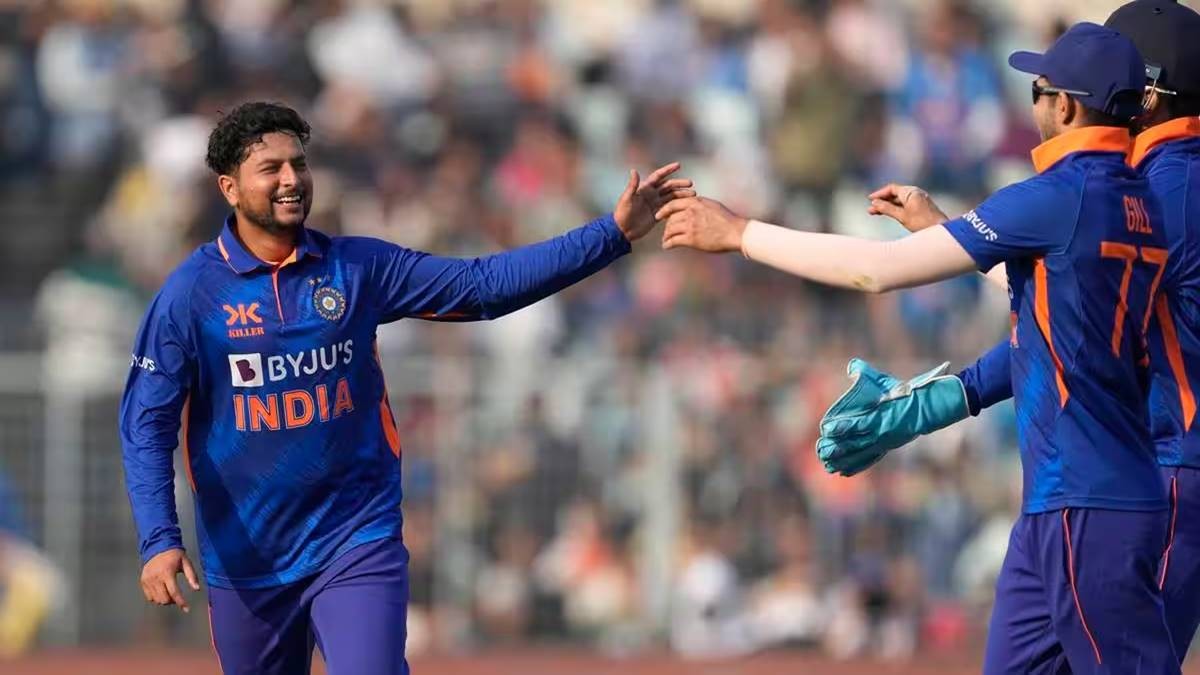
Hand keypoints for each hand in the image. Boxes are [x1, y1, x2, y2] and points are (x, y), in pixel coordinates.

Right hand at [140, 548, 199, 612]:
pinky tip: (161, 591)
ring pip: (156, 600)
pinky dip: (156, 597)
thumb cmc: (175, 555)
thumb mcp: (186, 562)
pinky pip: (149, 597)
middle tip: (178, 597)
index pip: (174, 592)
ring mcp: (147, 580)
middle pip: (164, 599)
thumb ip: (192, 576)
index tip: (187, 609)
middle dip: (173, 601)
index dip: (181, 602)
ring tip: (170, 593)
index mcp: (167, 573)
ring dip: (165, 600)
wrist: (158, 546)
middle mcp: (155, 578)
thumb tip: (197, 589)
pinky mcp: (143, 581)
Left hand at [613, 162, 695, 241]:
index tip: (678, 165)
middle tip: (690, 183)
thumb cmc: (623, 213)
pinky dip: (678, 205)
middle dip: (679, 183)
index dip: (668, 170)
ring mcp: (655, 204)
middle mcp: (651, 194)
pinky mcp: (658, 214)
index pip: (658, 176)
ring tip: (693, 195)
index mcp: (645, 189)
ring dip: (681, 194)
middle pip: (668, 186)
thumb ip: (632, 185)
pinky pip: (670, 207)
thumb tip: (633, 170)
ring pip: (671, 196)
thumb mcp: (627, 198)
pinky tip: (687, 205)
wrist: (623, 230)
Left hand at [657, 197, 748, 252]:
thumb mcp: (711, 205)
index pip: (673, 204)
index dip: (664, 210)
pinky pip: (673, 241)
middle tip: (666, 231)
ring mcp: (690, 225)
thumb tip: (691, 205)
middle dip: (667, 226)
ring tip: (666, 240)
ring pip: (670, 230)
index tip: (659, 215)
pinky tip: (666, 246)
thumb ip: (699, 204)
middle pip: (670, 218)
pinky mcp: (691, 239)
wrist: (735, 232)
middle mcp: (690, 212)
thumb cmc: (727, 220)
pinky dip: (667, 244)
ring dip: (666, 236)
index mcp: (695, 202)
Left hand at [817, 358, 967, 476]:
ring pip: (859, 454)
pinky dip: (856, 466)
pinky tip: (844, 472)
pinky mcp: (886, 448)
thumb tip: (852, 366)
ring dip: (842, 460)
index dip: (840, 427)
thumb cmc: (902, 394)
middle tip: (821, 449)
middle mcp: (880, 433)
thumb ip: (865, 372)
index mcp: (879, 416)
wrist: (924, 409)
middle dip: (836, 448)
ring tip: (826, 463)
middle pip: (854, 443)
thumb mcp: (885, 381)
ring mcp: (883, 443)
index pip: (856, 424)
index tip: (826, 429)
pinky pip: (869, 460)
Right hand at [867, 184, 947, 232]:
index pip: (891, 188)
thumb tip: (874, 203)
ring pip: (899, 201)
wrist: (941, 230)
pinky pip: (905, 205)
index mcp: (911, 192)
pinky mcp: (921, 207)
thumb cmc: (923, 223)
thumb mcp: (901, 216)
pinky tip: (890, 214)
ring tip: (876, 213)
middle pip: (895, 194)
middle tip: (871, 209)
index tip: (870, 199)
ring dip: (888, 206)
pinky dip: (896, 209)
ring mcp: (919, 200)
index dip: (879, 193)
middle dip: (882, 201)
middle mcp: (915, 193)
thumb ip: (887, 208)